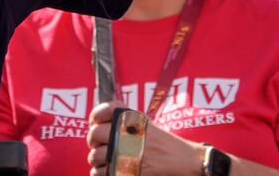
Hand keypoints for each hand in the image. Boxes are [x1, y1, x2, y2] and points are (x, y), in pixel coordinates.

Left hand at [86, 103, 203, 175]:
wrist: (184, 161)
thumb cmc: (166, 144)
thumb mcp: (147, 125)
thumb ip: (126, 122)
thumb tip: (101, 125)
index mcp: (131, 119)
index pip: (104, 110)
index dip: (95, 116)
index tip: (95, 122)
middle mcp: (125, 134)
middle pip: (95, 134)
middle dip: (94, 141)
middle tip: (99, 145)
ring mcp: (124, 154)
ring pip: (95, 156)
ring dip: (97, 160)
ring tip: (105, 161)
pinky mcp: (124, 171)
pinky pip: (100, 173)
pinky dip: (100, 173)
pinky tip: (106, 171)